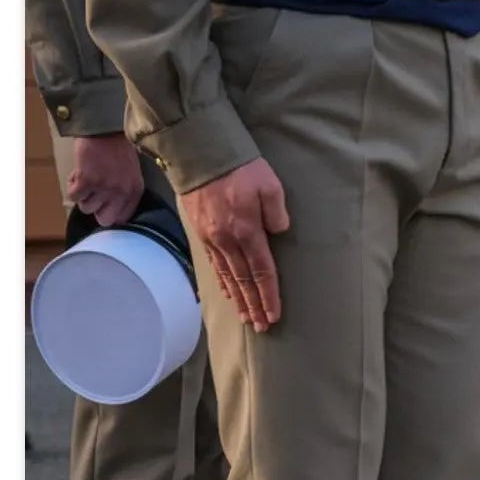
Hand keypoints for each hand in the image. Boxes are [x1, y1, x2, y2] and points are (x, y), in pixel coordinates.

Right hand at [65, 133, 144, 226]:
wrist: (104, 129)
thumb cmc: (117, 148)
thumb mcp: (131, 173)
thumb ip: (125, 191)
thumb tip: (111, 207)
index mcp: (135, 191)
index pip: (122, 219)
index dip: (109, 214)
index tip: (102, 206)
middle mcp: (122, 192)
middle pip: (104, 220)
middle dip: (95, 209)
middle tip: (92, 195)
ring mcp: (104, 187)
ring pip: (86, 207)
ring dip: (82, 195)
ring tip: (86, 179)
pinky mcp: (87, 180)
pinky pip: (74, 196)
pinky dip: (72, 186)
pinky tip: (78, 175)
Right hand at [180, 159, 289, 331]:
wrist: (199, 153)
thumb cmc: (240, 167)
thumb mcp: (270, 185)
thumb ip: (277, 212)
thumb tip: (279, 232)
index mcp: (247, 231)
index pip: (262, 272)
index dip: (269, 296)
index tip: (274, 315)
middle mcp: (227, 240)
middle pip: (244, 281)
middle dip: (254, 305)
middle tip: (262, 326)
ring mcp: (211, 238)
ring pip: (227, 276)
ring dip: (239, 298)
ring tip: (247, 317)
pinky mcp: (202, 232)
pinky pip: (213, 264)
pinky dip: (221, 282)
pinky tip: (227, 293)